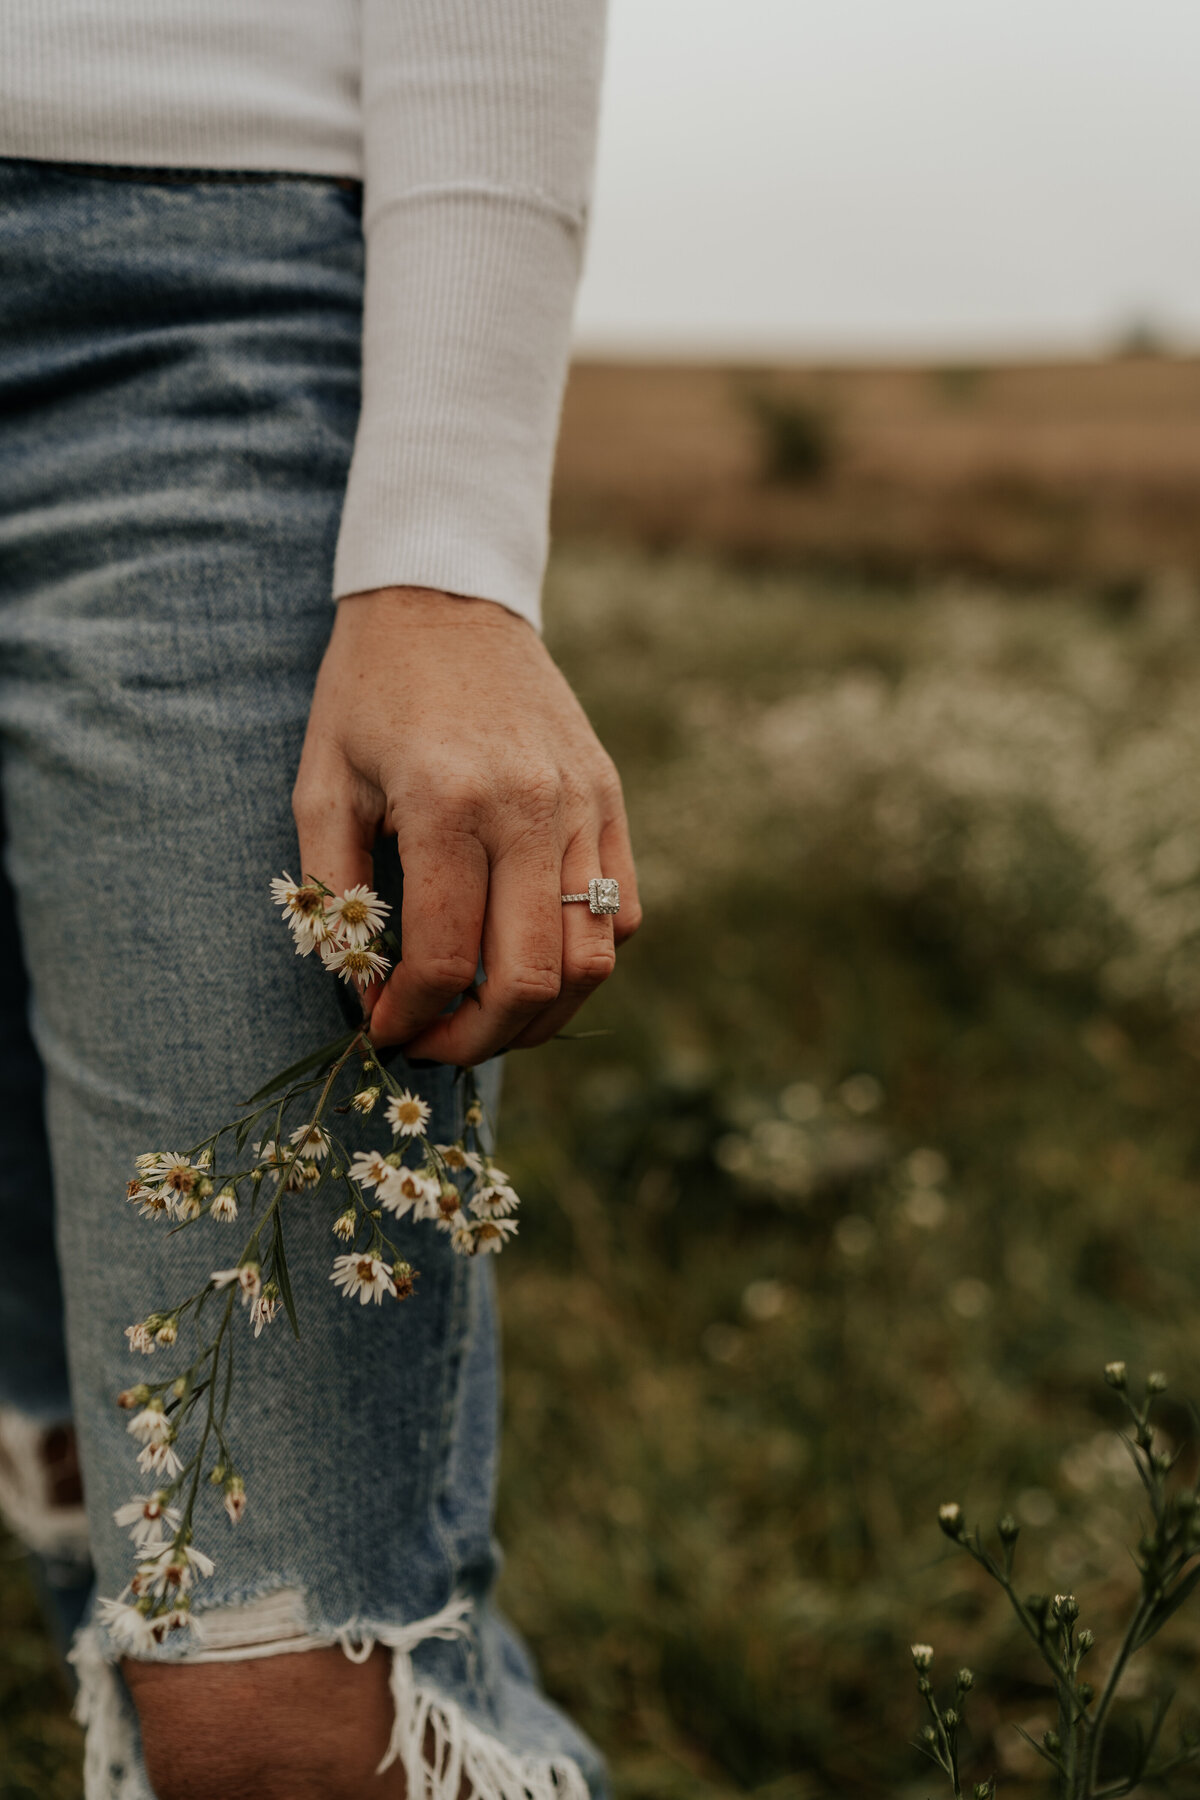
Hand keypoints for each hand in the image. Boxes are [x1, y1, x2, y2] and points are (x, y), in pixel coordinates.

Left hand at [292, 587, 640, 1062]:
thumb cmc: (370, 695)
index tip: (383, 1030)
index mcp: (448, 805)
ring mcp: (584, 807)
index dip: (410, 1018)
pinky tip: (532, 960)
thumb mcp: (320, 784)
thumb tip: (361, 989)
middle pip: (529, 980)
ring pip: (592, 961)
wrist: (445, 598)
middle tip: (435, 1045)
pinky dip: (585, 961)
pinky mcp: (611, 800)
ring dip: (540, 1016)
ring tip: (487, 1020)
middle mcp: (530, 810)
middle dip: (477, 1041)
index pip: (444, 960)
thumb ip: (335, 893)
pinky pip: (623, 914)